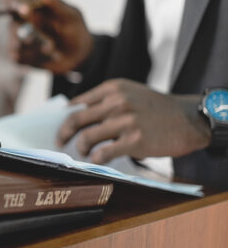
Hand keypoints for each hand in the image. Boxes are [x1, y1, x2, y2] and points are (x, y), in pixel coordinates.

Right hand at [8, 0, 93, 73]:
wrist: (78, 56)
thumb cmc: (75, 30)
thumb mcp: (69, 15)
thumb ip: (54, 1)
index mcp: (29, 5)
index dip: (12, 2)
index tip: (24, 9)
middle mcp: (19, 21)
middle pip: (11, 25)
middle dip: (31, 34)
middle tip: (50, 40)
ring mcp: (17, 39)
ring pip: (15, 43)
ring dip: (37, 47)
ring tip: (52, 48)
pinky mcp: (18, 56)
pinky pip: (18, 57)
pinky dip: (33, 58)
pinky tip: (44, 56)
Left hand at [57, 79, 210, 163]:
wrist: (188, 119)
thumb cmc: (155, 108)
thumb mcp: (130, 92)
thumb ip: (105, 100)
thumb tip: (74, 114)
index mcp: (113, 88)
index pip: (78, 103)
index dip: (64, 117)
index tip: (59, 127)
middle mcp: (117, 102)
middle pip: (76, 119)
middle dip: (63, 133)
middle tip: (60, 141)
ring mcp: (125, 121)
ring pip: (87, 137)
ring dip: (80, 147)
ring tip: (83, 152)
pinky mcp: (134, 140)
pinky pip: (104, 152)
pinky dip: (96, 158)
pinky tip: (98, 159)